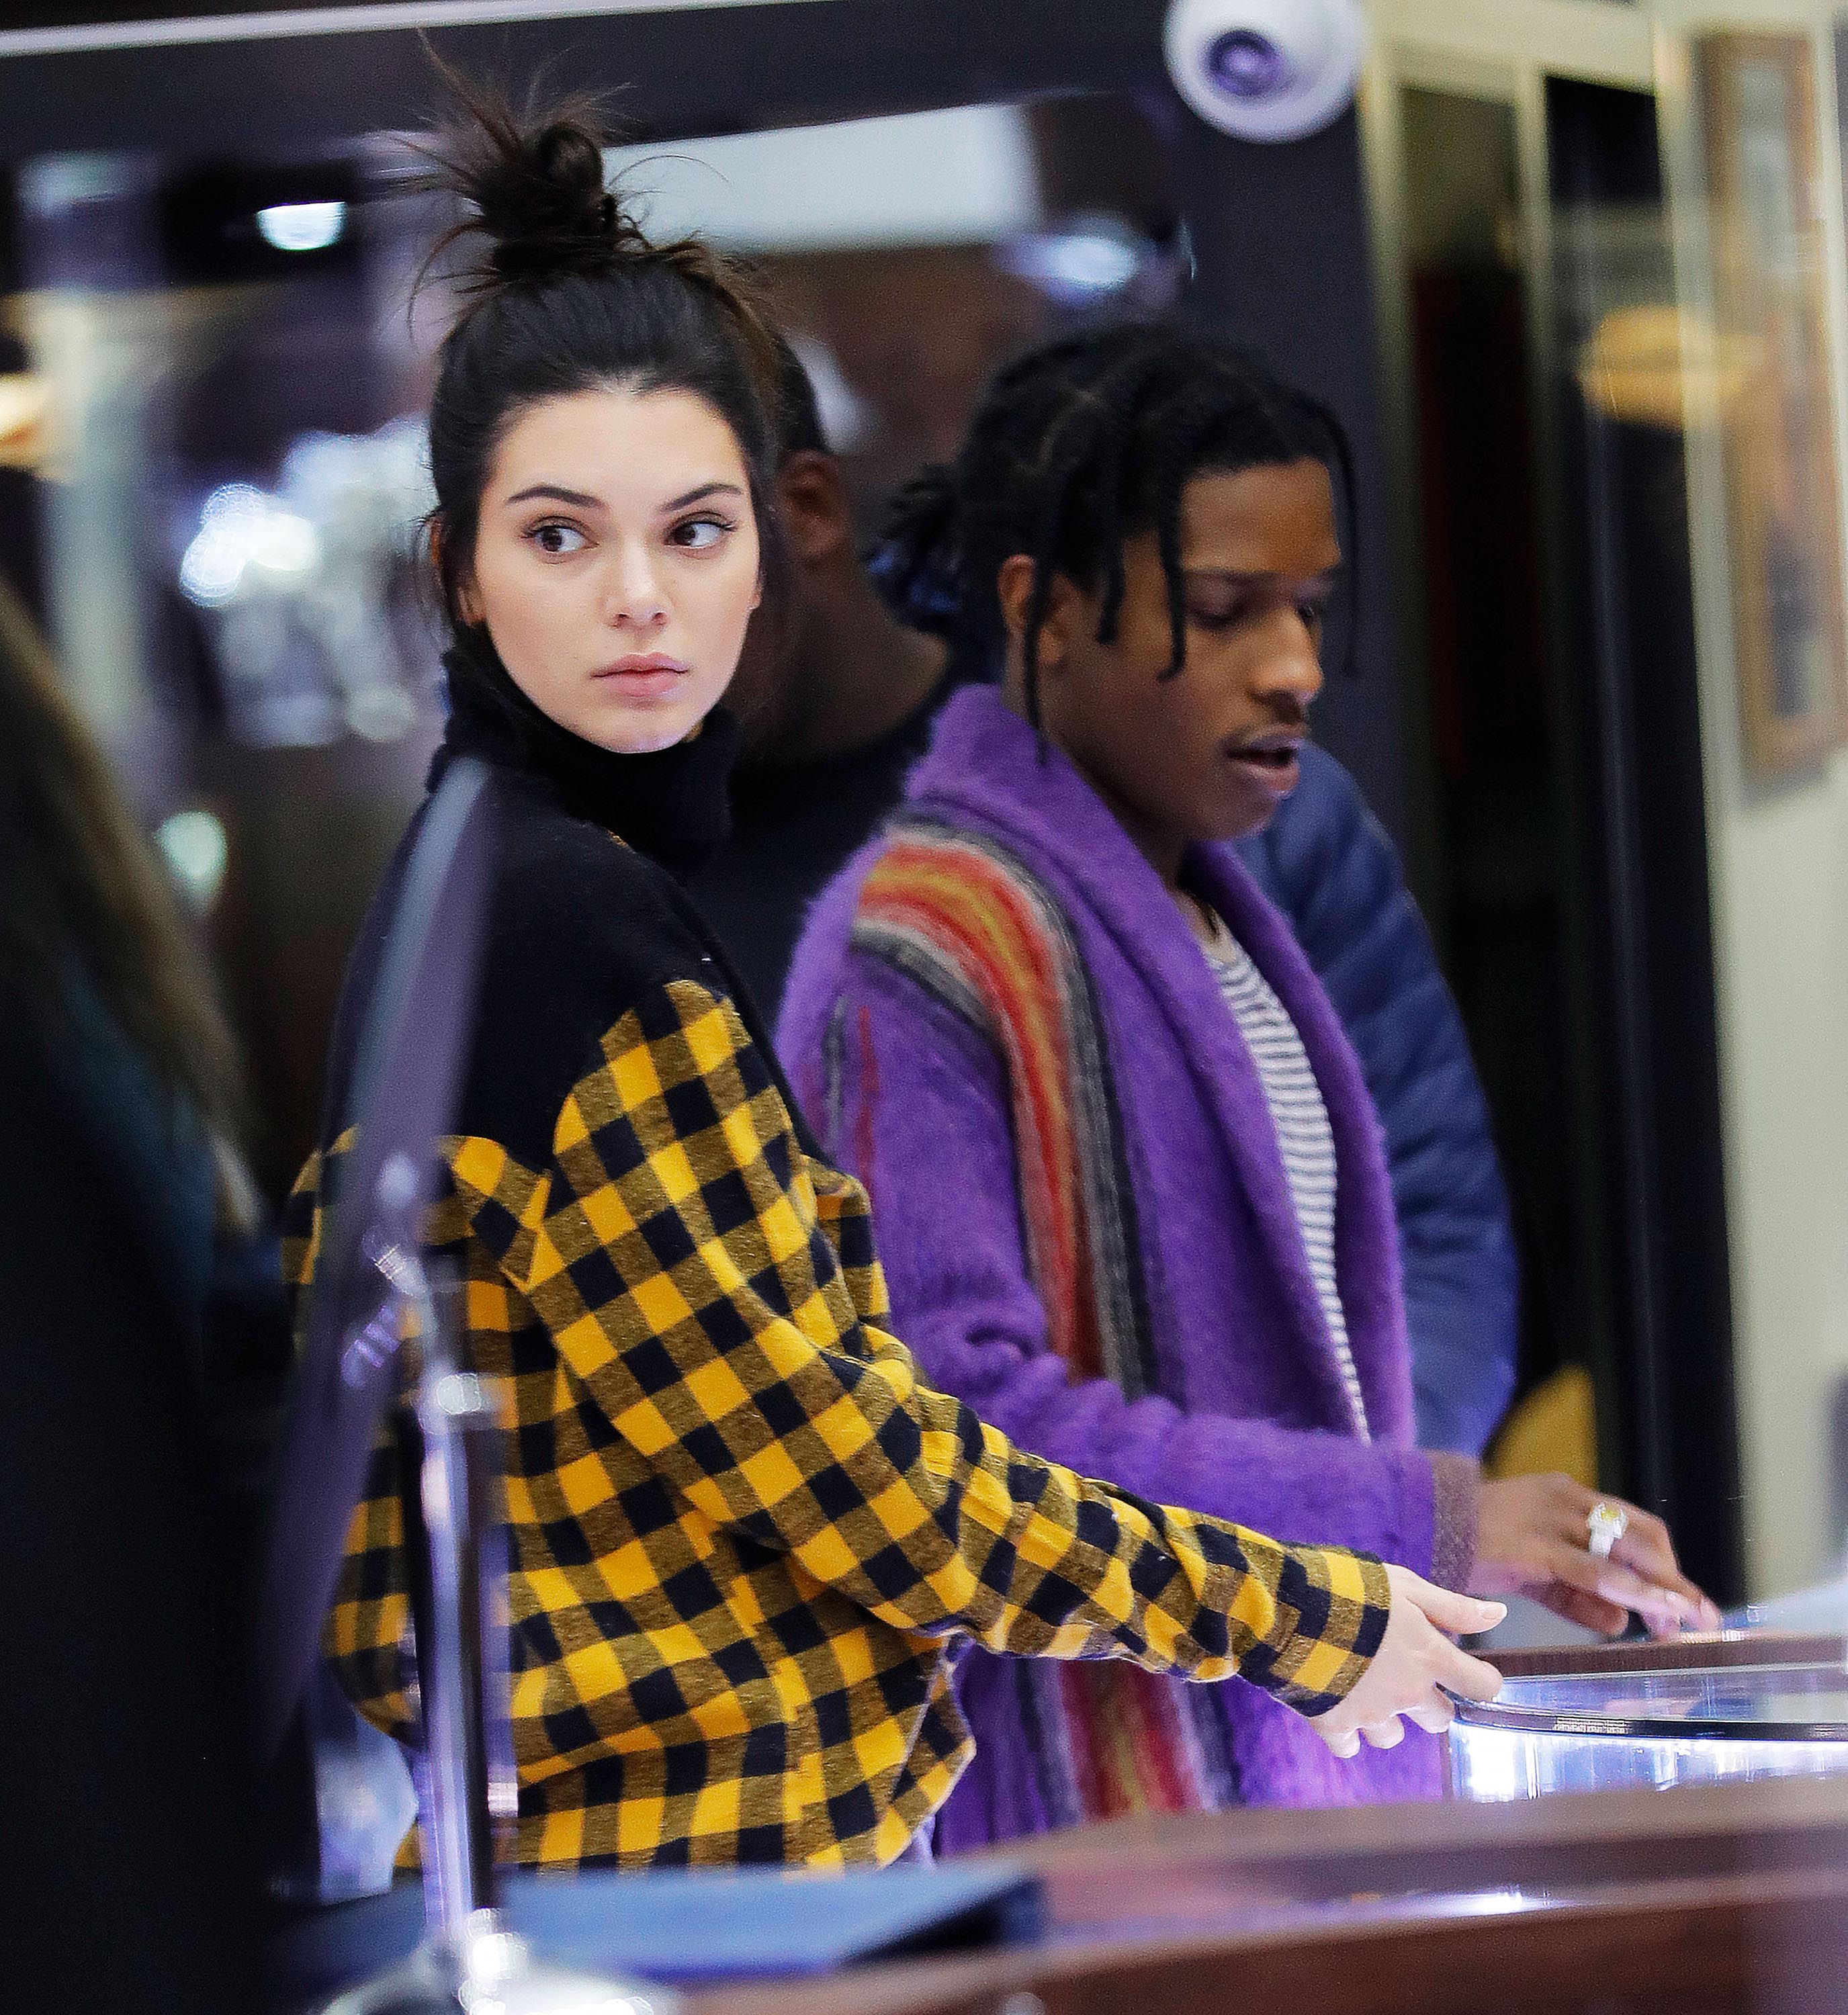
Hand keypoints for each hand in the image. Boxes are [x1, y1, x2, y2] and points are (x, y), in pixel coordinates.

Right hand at [1311, 1566, 1503, 1758]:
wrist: (1286, 1606)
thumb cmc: (1348, 1587)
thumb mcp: (1404, 1584)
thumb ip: (1451, 1606)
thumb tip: (1499, 1613)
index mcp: (1429, 1656)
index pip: (1481, 1686)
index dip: (1483, 1681)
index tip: (1473, 1674)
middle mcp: (1407, 1692)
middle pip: (1440, 1719)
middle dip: (1429, 1702)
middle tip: (1403, 1674)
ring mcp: (1370, 1713)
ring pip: (1393, 1736)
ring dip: (1386, 1718)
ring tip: (1362, 1687)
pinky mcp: (1333, 1724)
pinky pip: (1350, 1747)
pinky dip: (1346, 1732)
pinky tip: (1335, 1702)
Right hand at [1471, 1473, 1722, 1638]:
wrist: (1421, 1528)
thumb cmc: (1476, 1546)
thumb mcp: (1535, 1572)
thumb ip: (1578, 1595)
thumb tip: (1623, 1623)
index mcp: (1567, 1494)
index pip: (1636, 1526)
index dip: (1666, 1565)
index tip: (1685, 1603)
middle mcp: (1567, 1498)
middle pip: (1642, 1536)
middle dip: (1674, 1579)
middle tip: (1697, 1617)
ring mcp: (1551, 1519)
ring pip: (1625, 1553)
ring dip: (1661, 1591)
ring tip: (1682, 1622)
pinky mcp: (1534, 1545)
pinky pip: (1592, 1571)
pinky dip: (1628, 1592)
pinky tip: (1646, 1614)